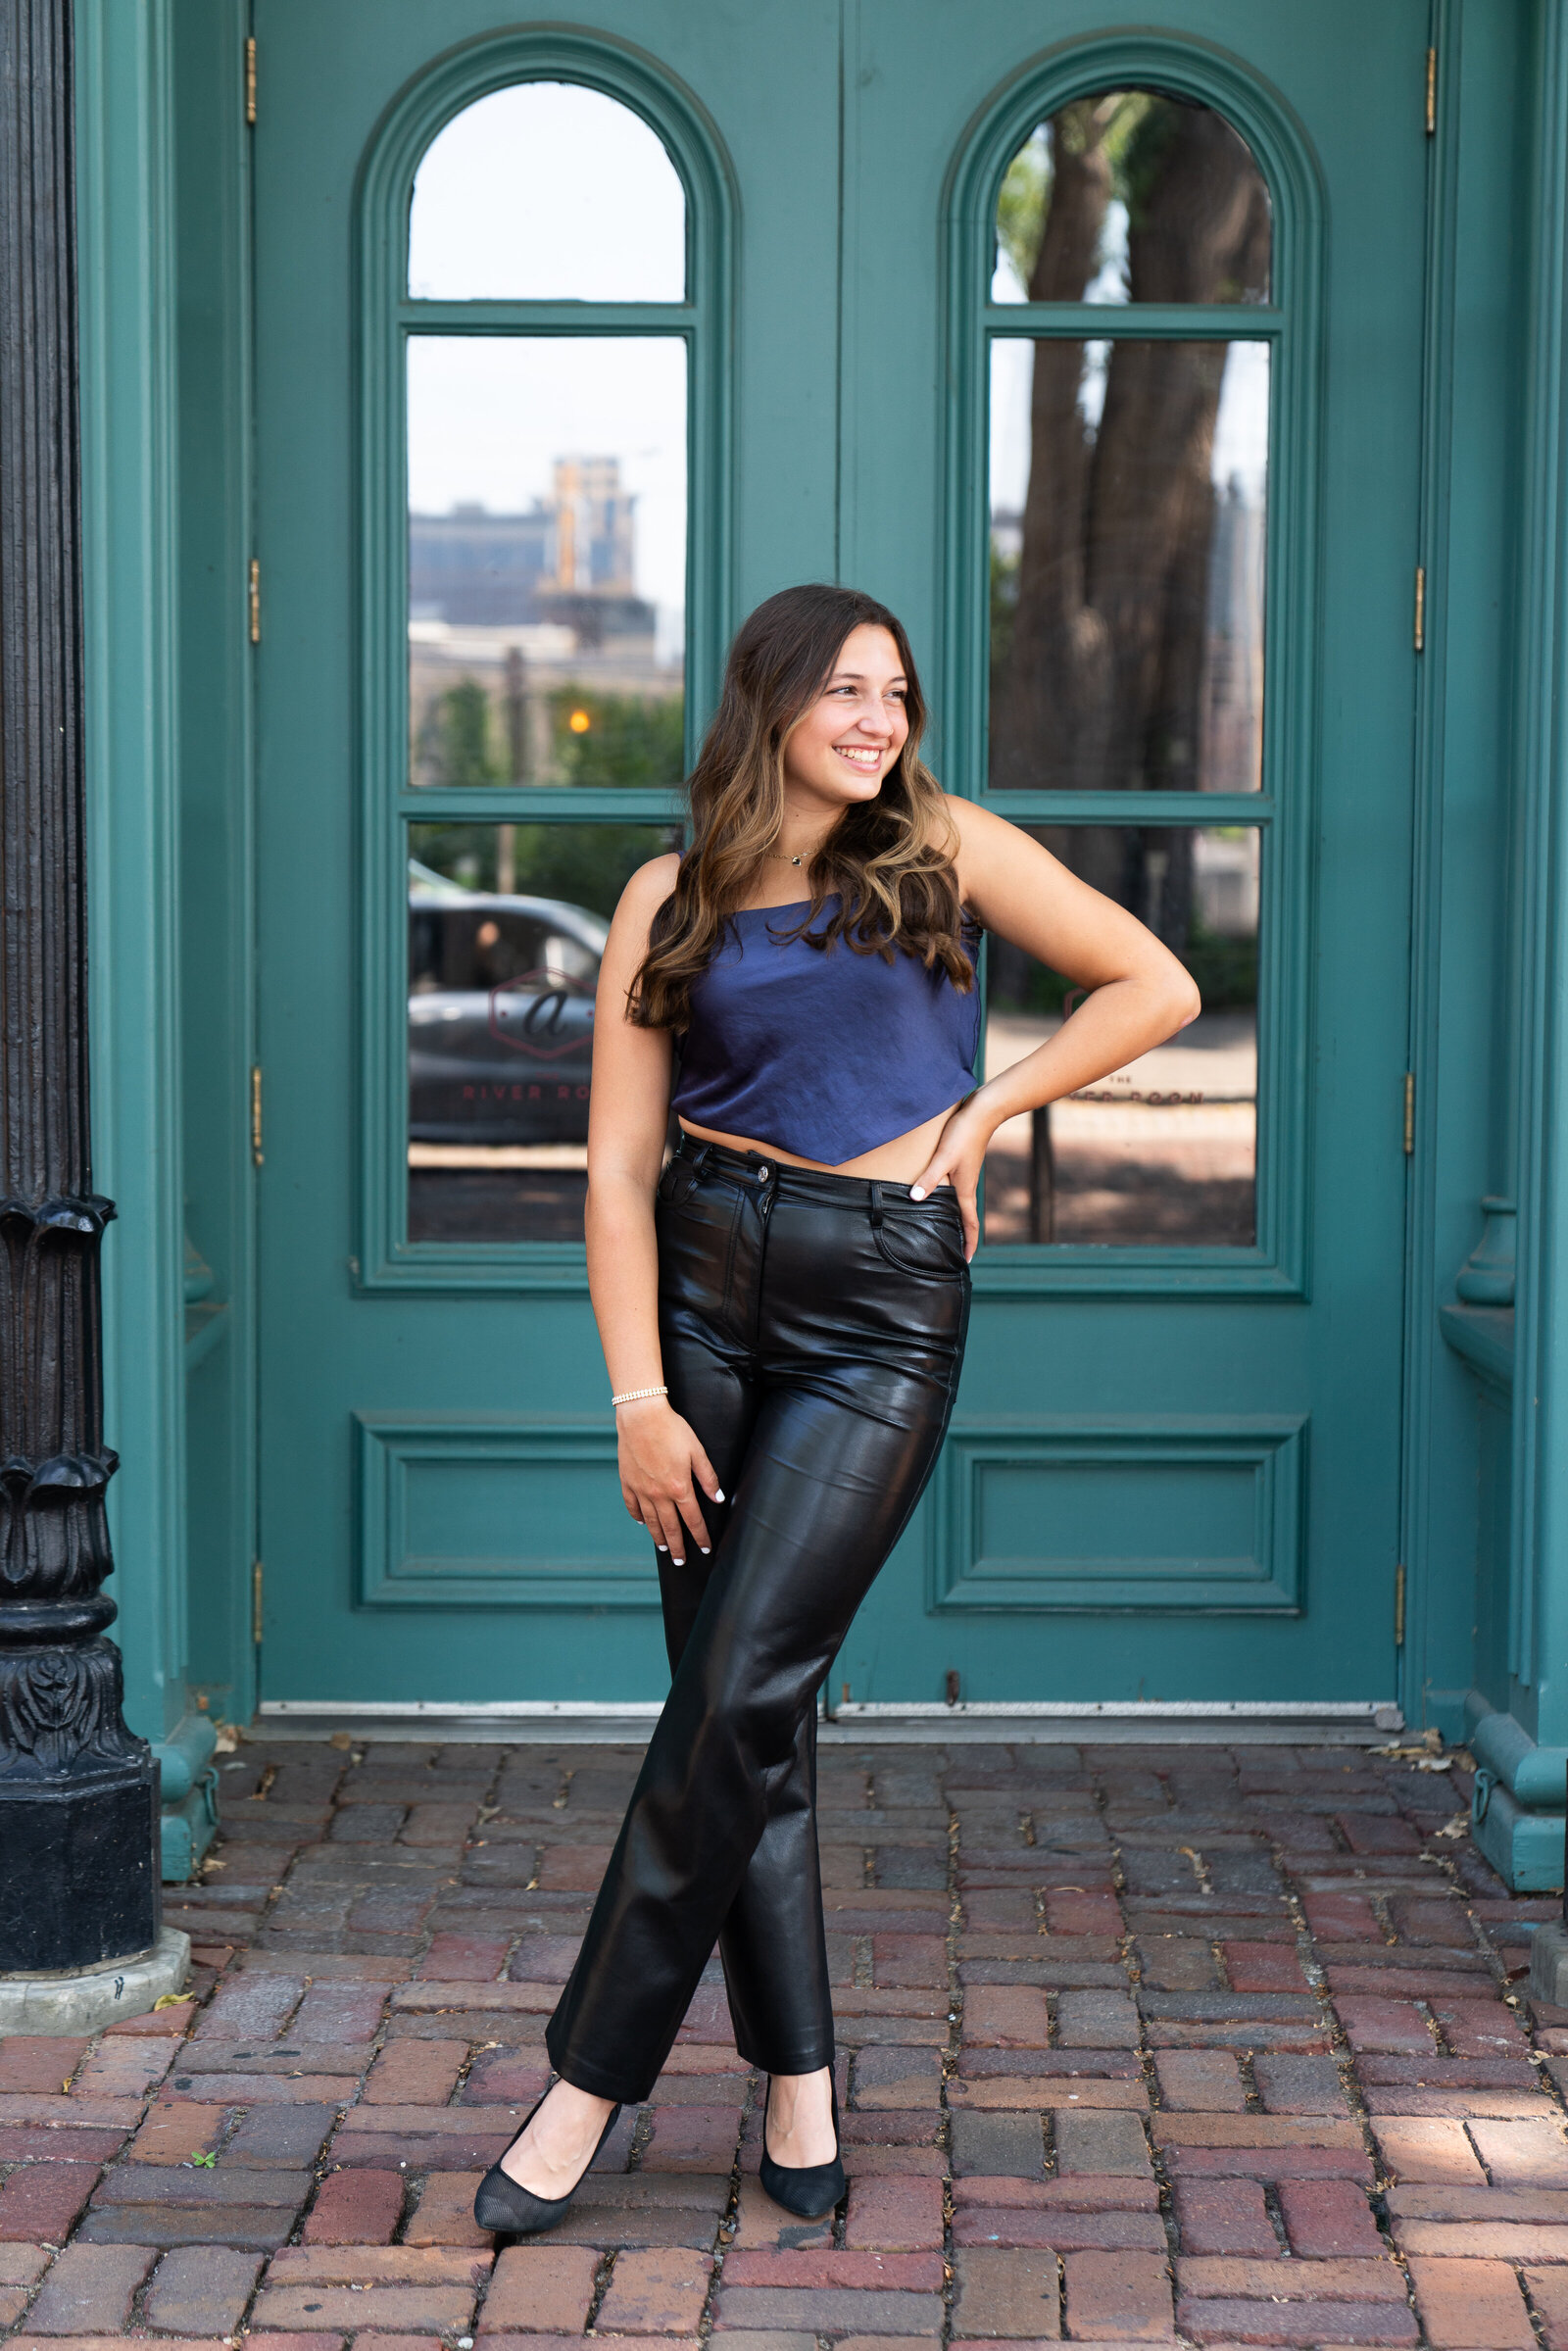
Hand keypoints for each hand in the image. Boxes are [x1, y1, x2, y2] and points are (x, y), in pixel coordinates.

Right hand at [617, 1398, 723, 1564]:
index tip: (706, 1548)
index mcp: (679, 1488)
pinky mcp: (627, 1481)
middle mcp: (659, 1494)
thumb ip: (708, 1477)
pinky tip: (642, 1522)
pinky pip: (632, 1505)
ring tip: (664, 1549)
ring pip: (651, 1521)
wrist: (641, 1415)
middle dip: (678, 1547)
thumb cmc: (673, 1429)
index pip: (693, 1520)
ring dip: (658, 1537)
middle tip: (681, 1562)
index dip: (701, 1537)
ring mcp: (641, 1489)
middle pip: (670, 1528)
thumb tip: (718, 1499)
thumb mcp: (697, 1451)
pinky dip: (637, 1516)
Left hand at [908, 1094, 997, 1260]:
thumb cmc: (963, 1134)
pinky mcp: (963, 1163)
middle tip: (953, 1251)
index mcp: (965, 1189)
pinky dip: (952, 1201)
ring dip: (957, 1218)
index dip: (969, 1243)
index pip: (969, 1223)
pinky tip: (940, 1197)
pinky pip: (958, 1189)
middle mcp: (967, 1185)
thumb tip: (915, 1200)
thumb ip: (929, 1178)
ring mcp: (966, 1174)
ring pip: (961, 1203)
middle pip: (966, 1217)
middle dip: (962, 1235)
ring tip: (947, 1229)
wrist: (982, 1111)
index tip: (966, 1261)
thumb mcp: (943, 1157)